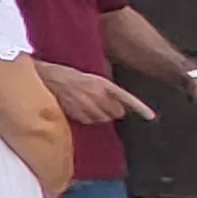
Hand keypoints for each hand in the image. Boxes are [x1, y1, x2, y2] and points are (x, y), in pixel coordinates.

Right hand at [45, 60, 164, 122]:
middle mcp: (98, 95)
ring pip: (103, 119)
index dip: (140, 108)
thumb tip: (121, 105)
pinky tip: (78, 108)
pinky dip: (86, 118)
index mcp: (104, 83)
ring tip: (86, 104)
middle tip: (100, 103)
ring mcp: (88, 106)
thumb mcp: (90, 78)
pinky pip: (89, 121)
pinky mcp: (78, 114)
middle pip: (116, 113)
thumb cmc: (67, 76)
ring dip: (98, 115)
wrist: (46, 77)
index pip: (127, 98)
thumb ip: (106, 90)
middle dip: (112, 110)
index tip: (150, 116)